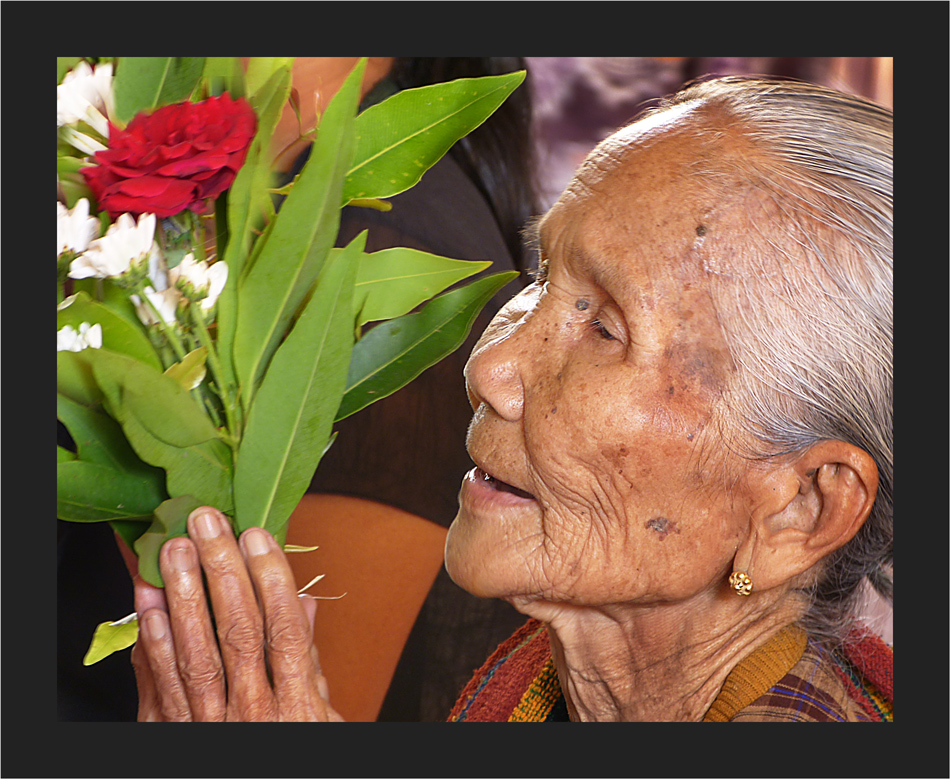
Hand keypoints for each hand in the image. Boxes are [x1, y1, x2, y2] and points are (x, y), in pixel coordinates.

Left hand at [131, 506, 342, 720]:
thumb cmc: (292, 755)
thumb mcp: (321, 718)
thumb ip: (310, 661)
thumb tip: (305, 601)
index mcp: (295, 708)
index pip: (285, 631)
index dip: (271, 579)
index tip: (258, 536)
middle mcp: (251, 715)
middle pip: (238, 632)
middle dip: (223, 571)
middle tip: (209, 522)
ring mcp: (208, 727)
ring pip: (194, 653)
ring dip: (183, 595)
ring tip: (175, 548)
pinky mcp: (171, 736)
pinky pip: (158, 686)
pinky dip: (150, 641)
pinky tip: (148, 604)